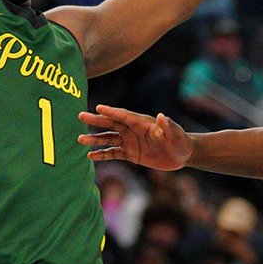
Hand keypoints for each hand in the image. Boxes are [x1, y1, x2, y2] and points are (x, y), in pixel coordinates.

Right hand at [78, 105, 192, 170]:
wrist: (181, 154)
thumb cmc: (180, 141)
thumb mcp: (175, 134)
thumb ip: (168, 126)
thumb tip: (161, 116)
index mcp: (142, 123)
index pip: (124, 115)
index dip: (112, 111)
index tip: (98, 107)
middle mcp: (133, 130)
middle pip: (111, 124)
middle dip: (97, 120)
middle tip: (80, 116)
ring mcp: (130, 142)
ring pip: (109, 139)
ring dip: (95, 139)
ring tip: (80, 139)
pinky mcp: (130, 154)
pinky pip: (113, 153)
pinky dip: (102, 154)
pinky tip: (90, 156)